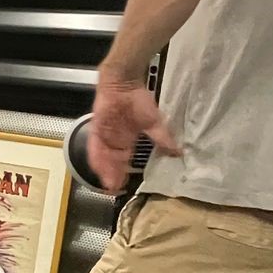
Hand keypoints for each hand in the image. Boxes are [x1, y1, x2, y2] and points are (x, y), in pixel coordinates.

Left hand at [88, 74, 179, 192]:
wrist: (124, 83)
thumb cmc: (138, 100)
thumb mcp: (154, 122)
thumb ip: (163, 138)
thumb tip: (178, 151)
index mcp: (125, 141)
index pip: (123, 162)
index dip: (122, 174)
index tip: (123, 187)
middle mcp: (113, 141)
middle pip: (111, 162)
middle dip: (112, 176)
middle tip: (114, 190)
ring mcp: (104, 134)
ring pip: (102, 157)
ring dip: (104, 169)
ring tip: (107, 183)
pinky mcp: (97, 127)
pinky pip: (94, 144)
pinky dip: (96, 155)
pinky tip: (96, 166)